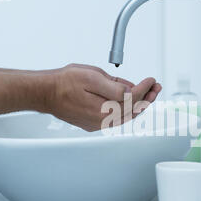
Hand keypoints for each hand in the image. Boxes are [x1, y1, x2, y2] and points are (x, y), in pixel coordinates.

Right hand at [46, 64, 161, 130]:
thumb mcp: (91, 76)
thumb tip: (132, 91)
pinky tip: (130, 101)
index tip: (152, 80)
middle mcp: (102, 121)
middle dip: (147, 98)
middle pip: (132, 111)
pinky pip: (116, 118)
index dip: (145, 89)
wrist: (44, 93)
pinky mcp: (92, 123)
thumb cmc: (64, 82)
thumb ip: (114, 86)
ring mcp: (97, 124)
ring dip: (139, 105)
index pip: (132, 100)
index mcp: (104, 110)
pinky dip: (127, 110)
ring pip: (125, 116)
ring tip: (149, 94)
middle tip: (156, 88)